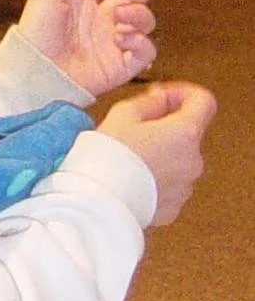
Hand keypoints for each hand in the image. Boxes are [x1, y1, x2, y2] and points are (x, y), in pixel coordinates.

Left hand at [17, 0, 157, 95]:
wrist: (35, 72)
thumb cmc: (35, 36)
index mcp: (84, 1)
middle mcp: (102, 20)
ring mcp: (113, 42)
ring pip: (145, 20)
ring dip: (138, 13)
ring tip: (120, 16)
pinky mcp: (121, 65)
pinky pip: (146, 51)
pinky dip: (140, 42)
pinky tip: (122, 38)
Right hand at [97, 80, 216, 224]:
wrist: (98, 204)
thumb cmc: (107, 160)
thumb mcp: (123, 115)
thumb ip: (149, 101)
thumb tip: (160, 98)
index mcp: (185, 133)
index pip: (203, 102)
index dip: (183, 93)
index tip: (163, 97)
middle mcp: (192, 161)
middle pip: (188, 134)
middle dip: (165, 128)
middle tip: (133, 130)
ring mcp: (184, 187)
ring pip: (177, 161)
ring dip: (159, 156)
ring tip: (128, 160)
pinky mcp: (173, 207)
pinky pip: (168, 186)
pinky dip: (154, 180)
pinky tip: (130, 180)